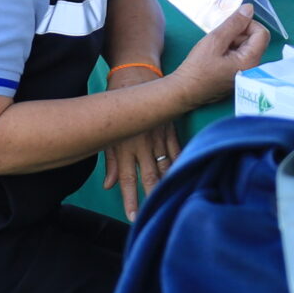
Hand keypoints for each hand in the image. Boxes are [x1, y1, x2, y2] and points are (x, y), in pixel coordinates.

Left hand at [101, 63, 181, 214]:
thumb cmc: (116, 104)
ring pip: (166, 165)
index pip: (127, 179)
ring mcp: (158, 136)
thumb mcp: (108, 132)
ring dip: (169, 182)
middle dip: (152, 195)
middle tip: (155, 212)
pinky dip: (181, 162)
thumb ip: (110, 161)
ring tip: (173, 198)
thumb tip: (108, 185)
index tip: (134, 216)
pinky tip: (185, 174)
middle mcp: (142, 144)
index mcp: (124, 146)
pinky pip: (177, 150)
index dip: (130, 198)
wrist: (135, 76)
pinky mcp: (170, 129)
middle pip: (150, 175)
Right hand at [171, 9, 269, 107]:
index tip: (230, 27)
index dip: (247, 24)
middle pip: (255, 40)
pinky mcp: (237, 76)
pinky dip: (230, 51)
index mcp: (251, 61)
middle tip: (219, 39)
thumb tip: (249, 8)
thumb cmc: (198, 67)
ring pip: (246, 47)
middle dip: (238, 34)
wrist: (184, 91)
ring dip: (233, 42)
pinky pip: (240, 57)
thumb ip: (234, 23)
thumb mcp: (215, 40)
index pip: (262, 33)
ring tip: (215, 48)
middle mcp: (253, 69)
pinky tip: (215, 55)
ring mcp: (245, 74)